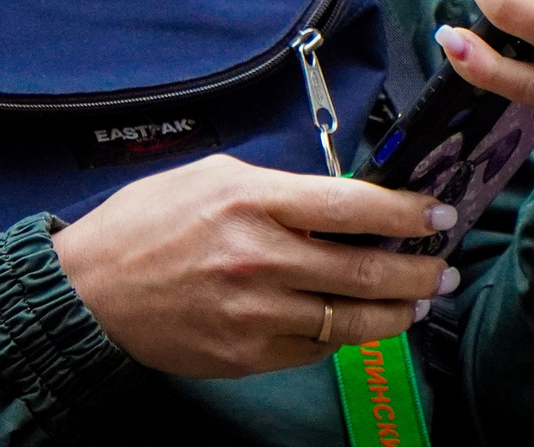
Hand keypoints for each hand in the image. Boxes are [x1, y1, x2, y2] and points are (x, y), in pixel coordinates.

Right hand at [49, 154, 458, 377]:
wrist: (89, 292)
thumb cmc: (146, 224)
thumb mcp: (212, 177)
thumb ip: (278, 188)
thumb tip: (339, 202)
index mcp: (254, 201)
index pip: (354, 207)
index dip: (406, 214)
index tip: (436, 214)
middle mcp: (262, 258)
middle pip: (366, 271)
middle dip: (419, 271)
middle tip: (444, 266)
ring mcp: (257, 313)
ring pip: (352, 321)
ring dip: (397, 313)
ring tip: (418, 303)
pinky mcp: (248, 355)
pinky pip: (316, 349)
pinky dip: (344, 337)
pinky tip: (355, 324)